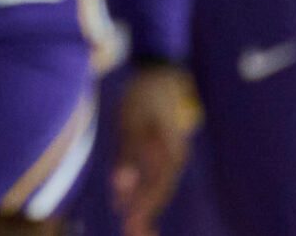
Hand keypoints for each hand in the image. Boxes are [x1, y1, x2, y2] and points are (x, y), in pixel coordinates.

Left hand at [113, 62, 198, 234]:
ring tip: (133, 229)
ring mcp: (173, 156)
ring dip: (146, 209)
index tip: (129, 225)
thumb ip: (127, 155)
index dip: (142, 208)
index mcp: (169, 152)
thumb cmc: (143, 96)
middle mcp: (175, 158)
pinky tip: (129, 203)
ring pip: (159, 189)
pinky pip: (157, 179)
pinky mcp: (166, 154)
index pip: (155, 188)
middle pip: (160, 193)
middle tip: (132, 235)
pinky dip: (145, 194)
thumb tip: (120, 187)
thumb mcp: (131, 121)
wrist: (161, 75)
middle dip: (145, 215)